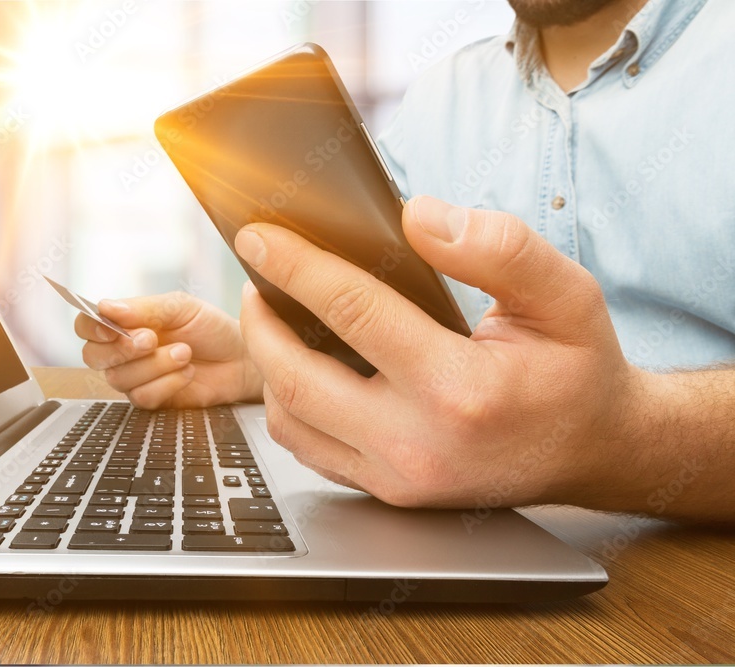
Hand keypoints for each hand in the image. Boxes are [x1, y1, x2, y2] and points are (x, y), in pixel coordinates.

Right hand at [76, 292, 262, 408]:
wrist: (241, 357)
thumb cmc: (211, 328)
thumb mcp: (180, 307)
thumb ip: (143, 308)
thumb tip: (106, 307)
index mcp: (125, 323)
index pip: (87, 325)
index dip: (92, 328)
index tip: (111, 326)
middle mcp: (124, 351)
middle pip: (93, 357)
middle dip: (122, 349)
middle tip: (151, 339)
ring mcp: (136, 377)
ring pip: (119, 378)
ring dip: (154, 365)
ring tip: (184, 353)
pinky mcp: (152, 400)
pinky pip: (142, 397)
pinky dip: (167, 383)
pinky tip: (187, 372)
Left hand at [235, 195, 644, 509]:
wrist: (595, 451)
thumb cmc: (576, 369)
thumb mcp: (565, 294)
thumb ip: (497, 247)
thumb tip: (417, 217)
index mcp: (460, 389)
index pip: (353, 312)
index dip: (296, 266)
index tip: (258, 237)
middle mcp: (419, 444)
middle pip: (298, 379)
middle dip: (261, 323)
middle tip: (253, 280)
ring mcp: (399, 478)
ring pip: (292, 423)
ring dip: (268, 368)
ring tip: (271, 321)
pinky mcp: (390, 493)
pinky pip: (312, 451)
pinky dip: (290, 407)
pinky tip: (299, 369)